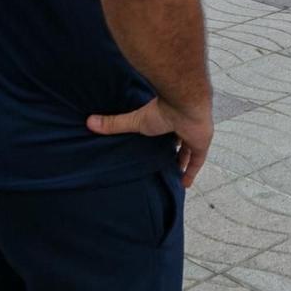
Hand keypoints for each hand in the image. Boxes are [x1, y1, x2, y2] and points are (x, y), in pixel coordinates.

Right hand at [86, 96, 214, 186]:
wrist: (185, 105)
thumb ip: (114, 123)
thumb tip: (89, 121)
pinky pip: (197, 161)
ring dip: (182, 163)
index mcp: (168, 118)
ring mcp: (194, 135)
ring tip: (172, 176)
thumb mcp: (135, 120)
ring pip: (189, 151)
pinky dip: (191, 172)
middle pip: (178, 141)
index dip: (160, 138)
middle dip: (173, 152)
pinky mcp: (202, 144)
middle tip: (163, 165)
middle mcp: (182, 126)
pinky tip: (185, 184)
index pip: (164, 130)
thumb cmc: (161, 110)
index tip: (153, 148)